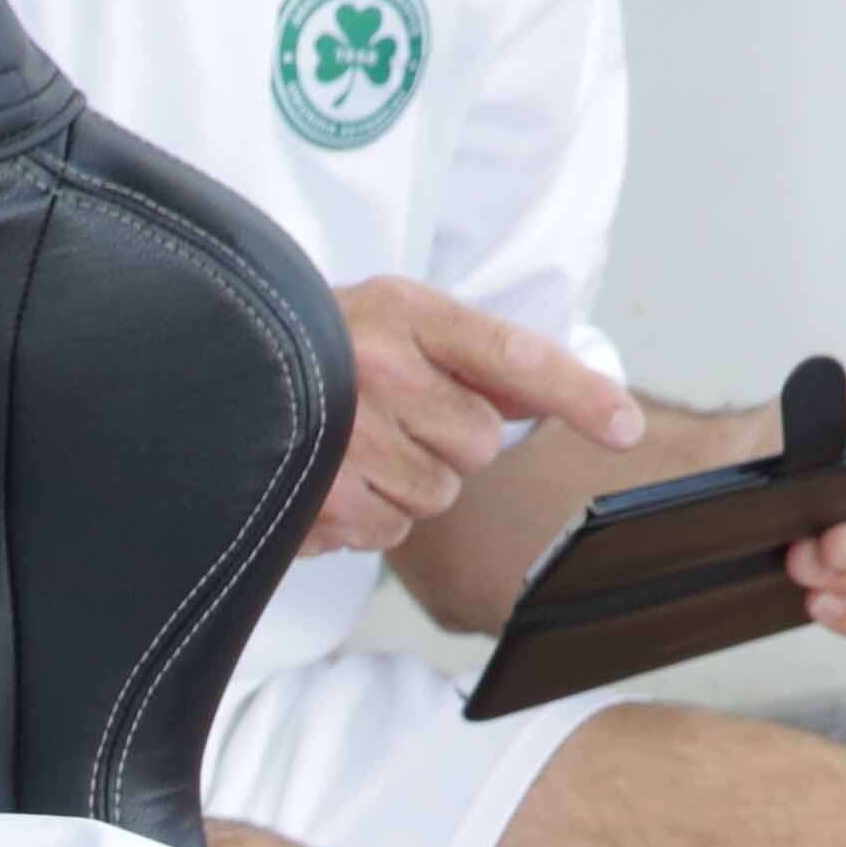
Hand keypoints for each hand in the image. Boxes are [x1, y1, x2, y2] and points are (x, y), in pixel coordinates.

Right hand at [308, 277, 644, 557]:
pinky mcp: (317, 500)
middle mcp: (379, 371)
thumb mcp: (398, 322)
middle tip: (396, 420)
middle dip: (450, 445)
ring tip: (354, 450)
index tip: (626, 428)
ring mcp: (345, 439)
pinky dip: (366, 519)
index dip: (576, 393)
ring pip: (436, 496)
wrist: (219, 367)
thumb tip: (553, 395)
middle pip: (478, 445)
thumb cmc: (321, 347)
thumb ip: (478, 357)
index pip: (514, 356)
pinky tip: (330, 482)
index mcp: (407, 313)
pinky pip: (387, 533)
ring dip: (407, 486)